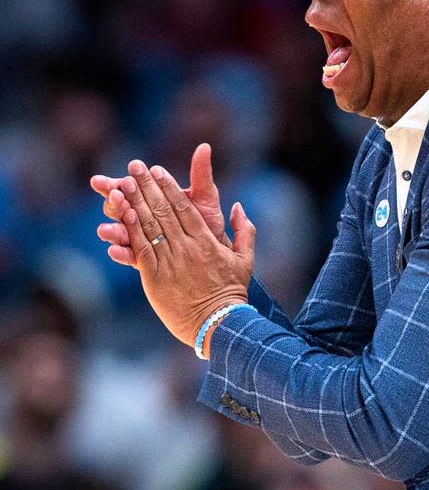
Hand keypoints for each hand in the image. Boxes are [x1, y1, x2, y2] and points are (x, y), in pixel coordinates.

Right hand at [91, 143, 229, 267]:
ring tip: (106, 229)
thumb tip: (205, 146)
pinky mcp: (143, 260)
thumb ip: (201, 174)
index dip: (118, 181)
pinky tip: (115, 251)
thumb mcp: (205, 196)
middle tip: (115, 194)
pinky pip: (129, 257)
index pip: (127, 187)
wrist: (217, 249)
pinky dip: (121, 253)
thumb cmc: (209, 220)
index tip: (122, 174)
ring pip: (119, 233)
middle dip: (114, 201)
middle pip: (118, 208)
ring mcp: (139, 239)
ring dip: (112, 229)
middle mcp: (139, 218)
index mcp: (149, 199)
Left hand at [118, 159, 255, 348]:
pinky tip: (121, 214)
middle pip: (163, 210)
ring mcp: (169, 261)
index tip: (158, 170)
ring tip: (122, 183)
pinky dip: (130, 230)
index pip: (185, 207)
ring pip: (148, 225)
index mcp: (207, 241)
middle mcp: (187, 247)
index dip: (170, 187)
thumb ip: (245, 231)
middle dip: (147, 186)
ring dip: (134, 202)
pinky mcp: (154, 277)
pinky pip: (140, 248)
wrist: (217, 322)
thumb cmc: (232, 291)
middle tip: (135, 166)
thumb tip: (239, 207)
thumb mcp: (245, 259)